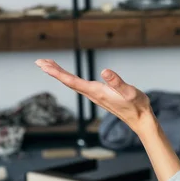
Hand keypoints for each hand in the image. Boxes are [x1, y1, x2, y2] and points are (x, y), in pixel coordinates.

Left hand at [35, 59, 151, 132]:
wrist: (140, 119)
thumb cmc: (136, 105)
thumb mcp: (129, 92)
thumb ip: (117, 82)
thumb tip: (105, 71)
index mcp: (96, 92)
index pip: (72, 81)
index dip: (57, 72)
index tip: (44, 65)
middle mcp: (92, 94)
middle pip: (68, 82)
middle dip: (53, 71)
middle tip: (39, 61)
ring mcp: (95, 96)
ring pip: (72, 84)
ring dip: (60, 74)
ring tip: (49, 65)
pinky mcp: (99, 96)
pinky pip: (79, 85)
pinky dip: (69, 78)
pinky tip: (68, 76)